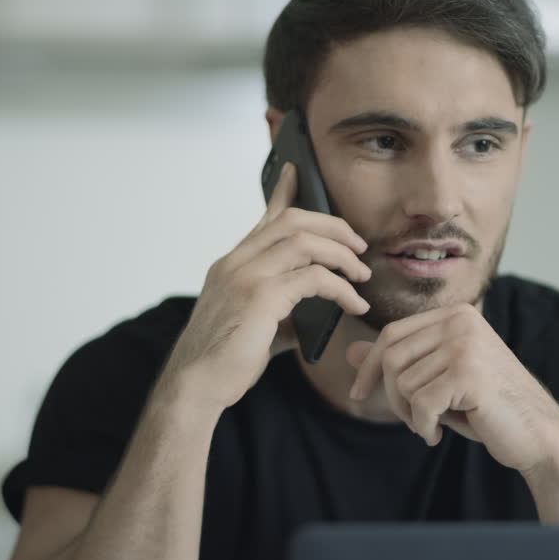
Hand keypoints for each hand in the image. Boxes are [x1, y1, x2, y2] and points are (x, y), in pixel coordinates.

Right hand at [160, 162, 372, 413]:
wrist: (196, 386)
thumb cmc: (223, 362)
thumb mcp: (256, 328)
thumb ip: (282, 313)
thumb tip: (313, 316)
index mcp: (232, 265)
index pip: (264, 218)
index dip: (284, 192)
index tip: (297, 173)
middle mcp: (237, 262)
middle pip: (292, 221)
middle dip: (333, 227)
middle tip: (359, 246)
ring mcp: (247, 276)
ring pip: (305, 241)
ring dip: (342, 254)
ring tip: (362, 273)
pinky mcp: (261, 297)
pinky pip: (314, 278)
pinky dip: (341, 287)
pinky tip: (355, 304)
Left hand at [345, 304, 558, 472]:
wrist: (537, 433)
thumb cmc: (489, 407)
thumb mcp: (439, 379)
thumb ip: (400, 362)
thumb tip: (349, 351)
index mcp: (457, 315)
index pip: (393, 333)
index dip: (369, 366)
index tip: (360, 394)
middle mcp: (461, 322)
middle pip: (392, 356)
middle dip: (391, 396)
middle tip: (413, 420)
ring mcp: (466, 345)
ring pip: (402, 382)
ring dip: (409, 415)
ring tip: (433, 424)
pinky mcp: (468, 374)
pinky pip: (419, 404)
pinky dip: (422, 427)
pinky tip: (440, 433)